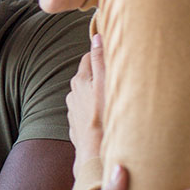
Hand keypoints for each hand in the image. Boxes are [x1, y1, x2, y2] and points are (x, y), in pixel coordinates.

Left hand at [66, 34, 105, 165]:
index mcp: (79, 80)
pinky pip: (87, 111)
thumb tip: (96, 36)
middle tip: (117, 76)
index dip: (100, 55)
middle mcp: (72, 94)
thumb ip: (100, 59)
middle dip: (100, 74)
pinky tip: (106, 115)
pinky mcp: (77, 125)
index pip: (88, 58)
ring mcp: (73, 110)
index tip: (112, 55)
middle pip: (87, 76)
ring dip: (97, 93)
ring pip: (87, 95)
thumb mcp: (105, 83)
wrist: (95, 153)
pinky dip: (95, 110)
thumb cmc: (103, 117)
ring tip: (114, 98)